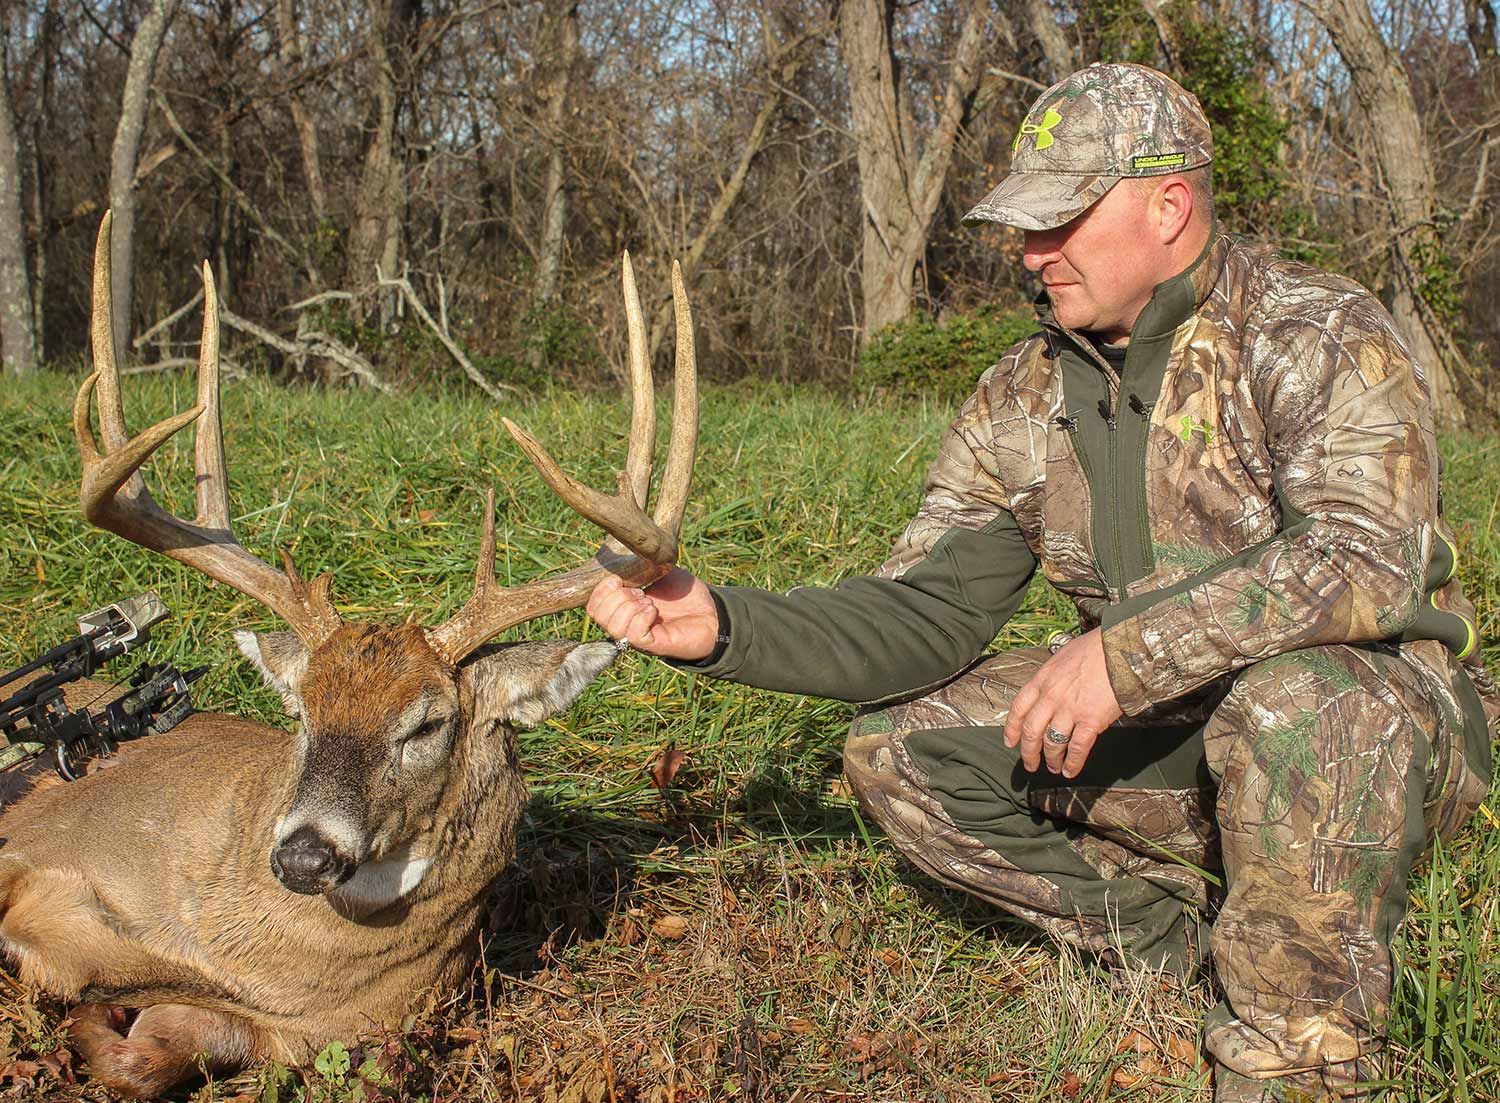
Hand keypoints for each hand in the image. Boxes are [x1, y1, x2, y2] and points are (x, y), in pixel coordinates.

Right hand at [585, 568, 719, 659]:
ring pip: (613, 626)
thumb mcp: (659, 571)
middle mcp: (625, 625)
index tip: (619, 579)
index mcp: (623, 607)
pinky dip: (641, 618)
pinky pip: (633, 634)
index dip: (601, 590)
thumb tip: (622, 562)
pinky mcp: (652, 645)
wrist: (712, 613)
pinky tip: (653, 612)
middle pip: (598, 615)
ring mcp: (637, 637)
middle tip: (641, 593)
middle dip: (616, 596)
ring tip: (649, 603)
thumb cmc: (686, 595)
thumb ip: (640, 567)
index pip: (593, 606)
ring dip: (629, 607)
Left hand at [1003, 628, 1122, 777]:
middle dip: (1028, 753)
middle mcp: (1051, 697)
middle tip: (1030, 765)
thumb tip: (1049, 690)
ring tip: (1053, 768)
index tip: (1010, 742)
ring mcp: (1070, 710)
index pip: (1018, 708)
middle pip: (1031, 731)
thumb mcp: (1063, 658)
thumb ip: (1052, 678)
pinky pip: (1077, 748)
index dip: (1012, 728)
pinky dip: (1072, 763)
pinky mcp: (1091, 721)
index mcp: (1042, 680)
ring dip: (1051, 760)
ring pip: (1052, 743)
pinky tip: (1070, 771)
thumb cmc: (1095, 649)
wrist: (1120, 649)